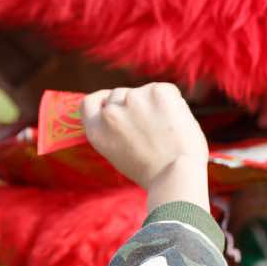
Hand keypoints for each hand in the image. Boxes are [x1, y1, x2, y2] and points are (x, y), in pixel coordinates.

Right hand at [82, 83, 208, 210]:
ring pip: (142, 92)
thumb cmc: (153, 172)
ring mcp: (132, 99)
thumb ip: (112, 131)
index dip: (102, 99)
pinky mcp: (156, 91)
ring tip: (165, 129)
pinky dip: (171, 102)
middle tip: (152, 126)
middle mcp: (110, 112)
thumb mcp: (118, 154)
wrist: (177, 174)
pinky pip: (164, 91)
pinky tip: (176, 122)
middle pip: (119, 95)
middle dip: (133, 105)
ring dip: (152, 104)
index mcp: (97, 131)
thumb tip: (120, 110)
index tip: (113, 101)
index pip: (89, 102)